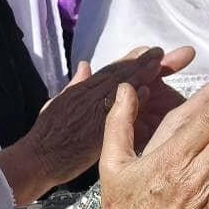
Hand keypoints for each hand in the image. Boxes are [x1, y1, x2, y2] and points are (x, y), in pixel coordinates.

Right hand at [0, 47, 188, 202]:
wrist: (35, 159)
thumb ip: (76, 84)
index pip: (115, 70)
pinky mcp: (93, 130)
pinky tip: (146, 92)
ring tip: (161, 60)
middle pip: (124, 73)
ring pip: (120, 86)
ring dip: (142, 72)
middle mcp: (89, 95)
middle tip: (172, 52)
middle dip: (149, 62)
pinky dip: (130, 101)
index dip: (134, 59)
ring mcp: (91, 110)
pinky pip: (114, 111)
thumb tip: (85, 64)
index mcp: (84, 89)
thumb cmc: (46, 134)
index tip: (151, 49)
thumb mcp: (58, 103)